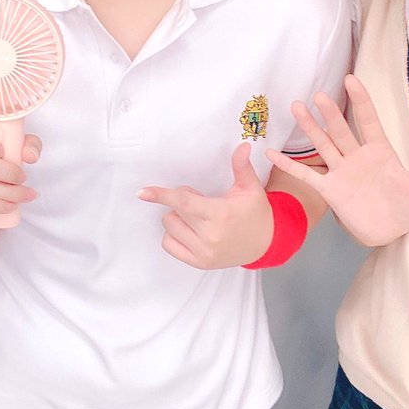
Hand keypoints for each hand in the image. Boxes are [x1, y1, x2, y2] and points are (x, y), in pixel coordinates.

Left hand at [138, 142, 272, 269]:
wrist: (266, 243)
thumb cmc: (255, 213)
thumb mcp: (250, 188)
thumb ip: (241, 167)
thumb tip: (242, 146)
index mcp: (220, 215)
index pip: (183, 202)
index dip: (161, 195)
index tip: (142, 192)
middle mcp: (210, 236)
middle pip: (173, 213)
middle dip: (181, 202)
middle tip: (200, 200)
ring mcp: (203, 253)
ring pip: (169, 228)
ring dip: (177, 218)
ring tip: (197, 216)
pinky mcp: (199, 263)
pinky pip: (170, 245)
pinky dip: (174, 235)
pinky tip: (190, 230)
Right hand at [267, 74, 408, 246]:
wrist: (388, 231)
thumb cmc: (406, 207)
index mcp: (379, 151)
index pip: (368, 121)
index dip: (361, 101)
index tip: (351, 79)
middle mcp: (356, 156)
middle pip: (341, 130)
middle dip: (330, 113)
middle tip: (318, 94)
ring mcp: (340, 171)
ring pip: (323, 145)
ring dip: (310, 128)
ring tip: (295, 107)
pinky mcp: (329, 189)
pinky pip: (307, 175)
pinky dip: (290, 164)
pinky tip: (270, 152)